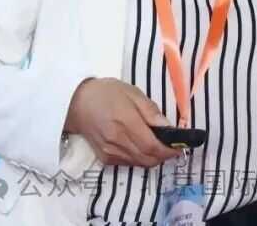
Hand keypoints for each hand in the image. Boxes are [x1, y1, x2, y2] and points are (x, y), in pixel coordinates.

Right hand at [63, 77, 181, 166]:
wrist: (76, 103)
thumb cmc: (106, 93)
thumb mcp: (132, 92)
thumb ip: (151, 111)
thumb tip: (169, 128)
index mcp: (125, 121)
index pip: (153, 146)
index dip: (169, 150)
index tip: (180, 146)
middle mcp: (117, 141)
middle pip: (148, 159)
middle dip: (164, 155)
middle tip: (171, 145)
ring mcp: (110, 152)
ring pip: (140, 163)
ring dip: (153, 158)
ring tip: (157, 144)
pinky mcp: (105, 158)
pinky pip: (129, 164)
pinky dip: (140, 158)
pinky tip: (140, 146)